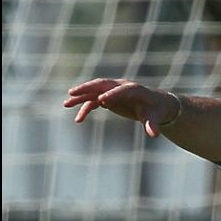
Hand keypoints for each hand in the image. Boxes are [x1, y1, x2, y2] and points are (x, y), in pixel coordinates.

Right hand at [63, 78, 177, 137]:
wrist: (155, 105)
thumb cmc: (155, 111)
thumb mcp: (155, 118)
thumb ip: (153, 125)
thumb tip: (154, 134)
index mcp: (134, 90)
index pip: (122, 90)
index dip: (113, 94)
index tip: (102, 101)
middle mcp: (121, 87)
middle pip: (102, 85)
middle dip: (87, 88)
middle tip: (72, 92)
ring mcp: (113, 92)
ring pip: (94, 92)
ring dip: (80, 97)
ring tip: (65, 104)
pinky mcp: (108, 98)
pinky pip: (94, 102)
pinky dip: (86, 109)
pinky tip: (78, 120)